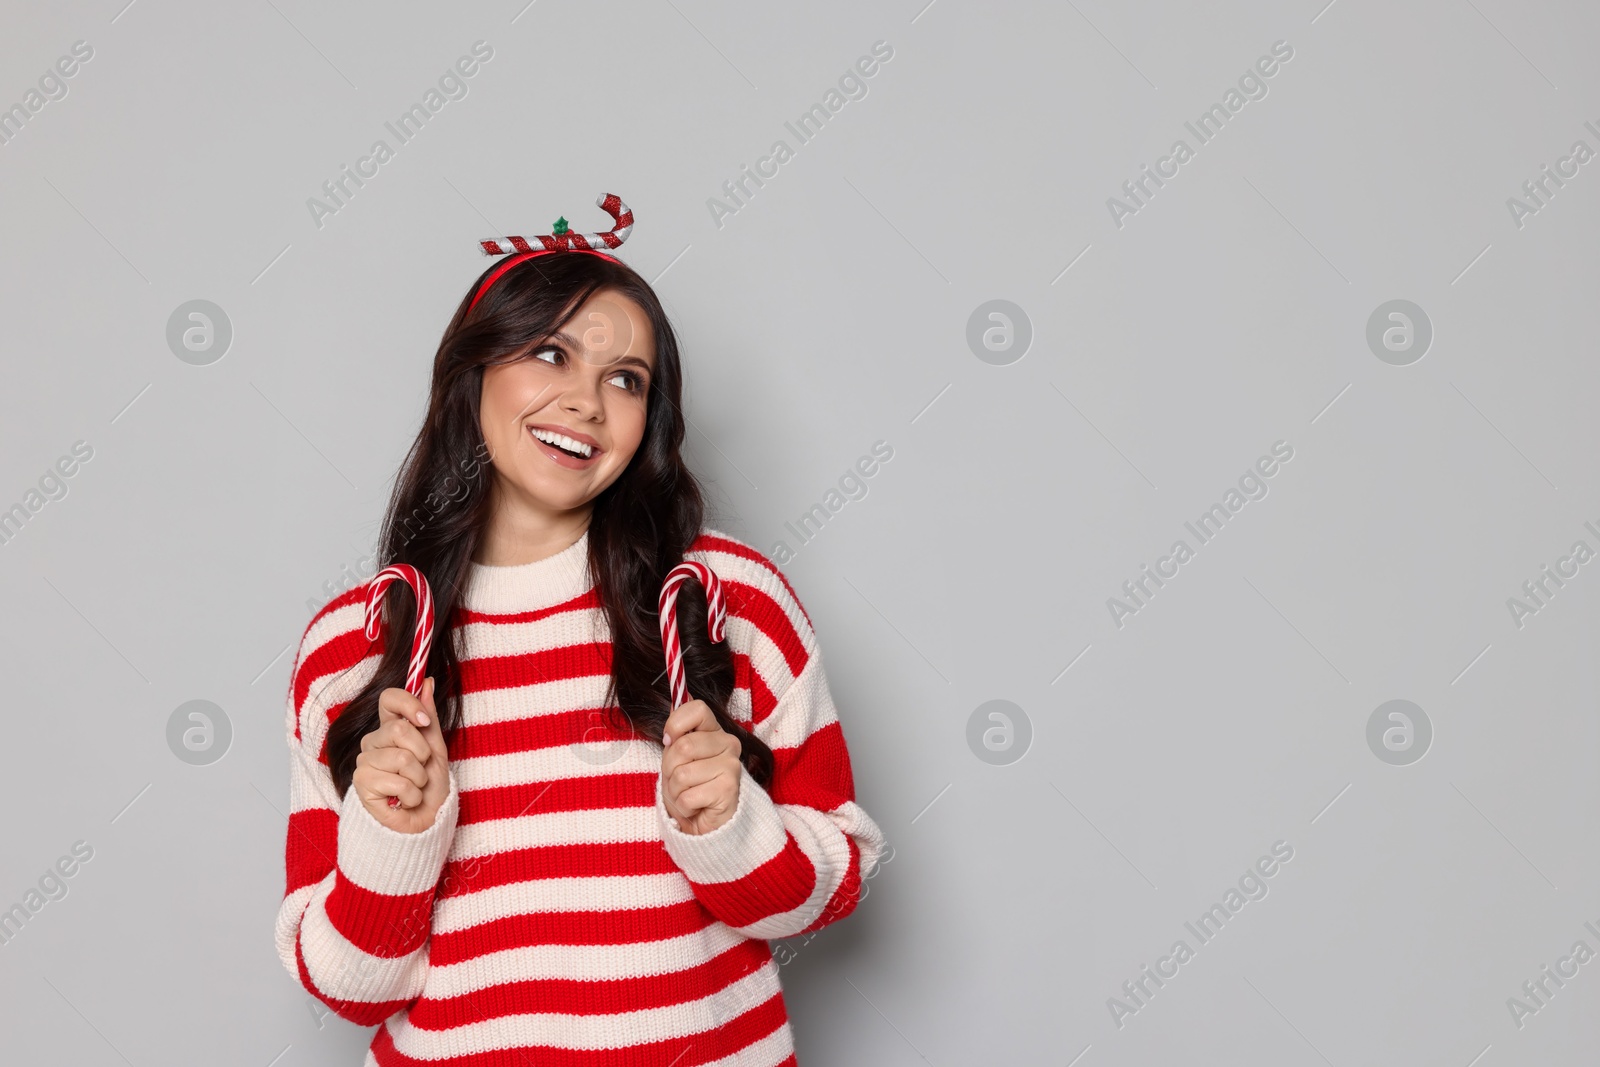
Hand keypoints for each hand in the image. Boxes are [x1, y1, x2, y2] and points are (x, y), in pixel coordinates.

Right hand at [353, 677, 450, 833]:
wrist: (424, 821)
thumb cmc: (430, 787)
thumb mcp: (436, 749)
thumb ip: (429, 718)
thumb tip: (428, 682)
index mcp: (390, 730)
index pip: (389, 699)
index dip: (408, 704)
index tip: (425, 721)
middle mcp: (373, 742)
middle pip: (400, 729)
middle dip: (422, 753)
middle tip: (422, 770)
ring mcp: (365, 762)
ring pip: (402, 757)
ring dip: (419, 778)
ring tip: (414, 789)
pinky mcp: (361, 784)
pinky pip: (398, 781)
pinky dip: (411, 795)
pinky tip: (404, 801)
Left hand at [660, 699, 742, 834]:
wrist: (704, 824)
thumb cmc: (690, 788)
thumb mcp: (677, 758)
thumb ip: (677, 735)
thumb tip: (672, 708)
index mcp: (715, 731)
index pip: (697, 709)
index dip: (676, 723)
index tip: (669, 741)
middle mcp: (729, 744)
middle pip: (682, 747)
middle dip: (669, 769)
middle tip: (680, 780)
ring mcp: (732, 766)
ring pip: (682, 774)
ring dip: (675, 791)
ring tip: (688, 795)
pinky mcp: (729, 789)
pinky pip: (687, 797)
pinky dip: (683, 807)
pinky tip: (696, 807)